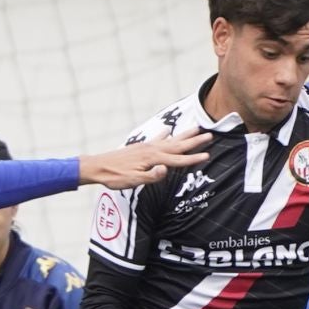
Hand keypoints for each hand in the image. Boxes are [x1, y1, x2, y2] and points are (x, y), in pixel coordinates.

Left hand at [81, 132, 211, 189]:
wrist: (98, 166)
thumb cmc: (115, 177)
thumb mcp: (134, 181)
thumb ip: (151, 176)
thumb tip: (166, 170)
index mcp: (153, 159)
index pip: (177, 160)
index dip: (193, 159)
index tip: (207, 155)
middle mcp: (152, 150)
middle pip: (178, 145)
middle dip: (194, 141)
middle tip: (210, 134)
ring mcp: (146, 147)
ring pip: (170, 140)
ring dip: (183, 135)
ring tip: (196, 128)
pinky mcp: (140, 147)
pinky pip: (156, 139)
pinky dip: (164, 134)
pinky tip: (167, 130)